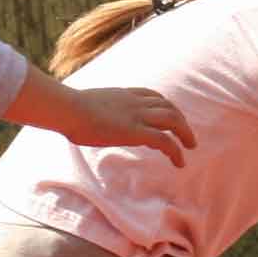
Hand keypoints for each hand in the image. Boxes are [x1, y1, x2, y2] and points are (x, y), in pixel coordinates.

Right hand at [60, 82, 193, 164]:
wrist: (68, 109)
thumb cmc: (67, 109)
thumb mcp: (83, 105)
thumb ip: (91, 109)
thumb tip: (77, 117)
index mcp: (123, 94)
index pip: (152, 95)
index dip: (164, 106)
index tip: (169, 117)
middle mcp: (135, 102)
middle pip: (168, 106)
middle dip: (181, 120)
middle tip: (187, 136)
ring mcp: (137, 115)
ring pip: (173, 120)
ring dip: (185, 133)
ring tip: (190, 147)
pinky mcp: (136, 131)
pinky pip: (165, 141)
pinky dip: (176, 151)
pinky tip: (180, 162)